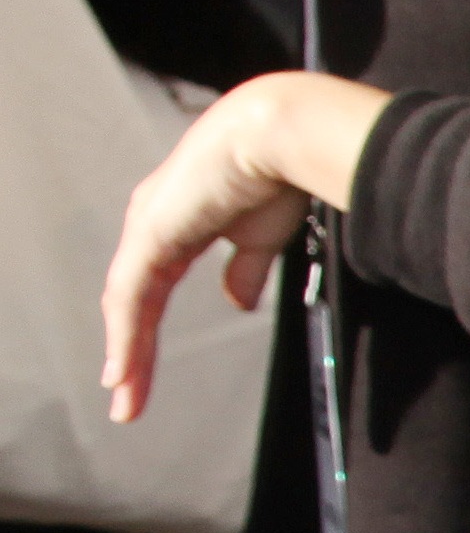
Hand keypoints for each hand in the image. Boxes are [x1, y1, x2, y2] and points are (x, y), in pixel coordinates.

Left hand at [103, 74, 325, 419]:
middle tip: (128, 399)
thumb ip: (243, 270)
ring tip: (126, 397)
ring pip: (126, 304)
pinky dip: (126, 335)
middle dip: (130, 352)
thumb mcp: (261, 237)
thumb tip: (236, 300)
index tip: (144, 373)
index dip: (147, 331)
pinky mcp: (153, 234)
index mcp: (179, 222)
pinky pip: (132, 296)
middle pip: (131, 300)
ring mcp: (148, 227)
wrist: (282, 133)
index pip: (153, 288)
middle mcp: (153, 222)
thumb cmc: (281, 171)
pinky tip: (124, 368)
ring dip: (126, 354)